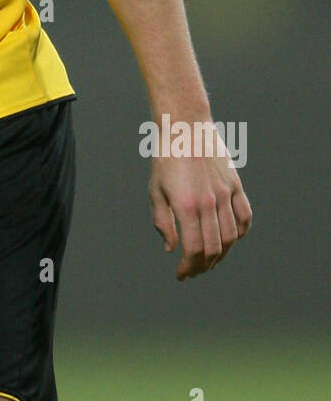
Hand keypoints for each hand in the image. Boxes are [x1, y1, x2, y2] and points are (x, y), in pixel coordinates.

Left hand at [149, 136, 251, 280]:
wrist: (185, 126)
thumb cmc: (166, 158)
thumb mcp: (156, 190)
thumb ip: (162, 222)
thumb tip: (171, 249)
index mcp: (186, 205)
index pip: (194, 250)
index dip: (188, 268)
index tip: (181, 274)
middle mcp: (209, 202)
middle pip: (214, 248)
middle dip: (203, 266)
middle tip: (193, 271)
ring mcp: (226, 193)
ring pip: (231, 237)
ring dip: (221, 255)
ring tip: (209, 261)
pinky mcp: (236, 185)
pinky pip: (245, 216)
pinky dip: (240, 233)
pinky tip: (230, 240)